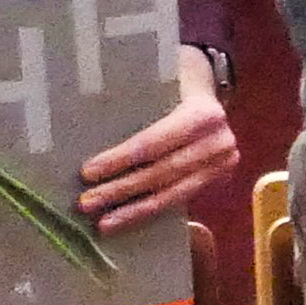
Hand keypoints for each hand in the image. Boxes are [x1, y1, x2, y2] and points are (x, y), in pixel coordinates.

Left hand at [76, 49, 231, 233]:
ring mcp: (224, 164)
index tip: (87, 172)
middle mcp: (220, 142)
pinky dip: (150, 212)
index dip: (120, 159)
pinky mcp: (219, 180)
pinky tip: (125, 220)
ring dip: (134, 210)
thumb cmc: (172, 83)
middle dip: (122, 190)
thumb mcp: (158, 82)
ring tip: (103, 222)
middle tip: (86, 203)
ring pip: (173, 195)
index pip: (155, 142)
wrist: (207, 92)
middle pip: (162, 172)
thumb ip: (134, 103)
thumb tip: (81, 124)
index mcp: (204, 114)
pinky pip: (180, 201)